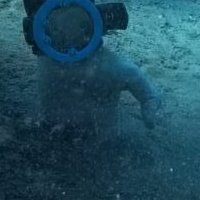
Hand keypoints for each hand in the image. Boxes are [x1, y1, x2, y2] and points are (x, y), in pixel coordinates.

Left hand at [35, 46, 161, 134]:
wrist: (71, 49)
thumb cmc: (101, 62)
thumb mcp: (131, 75)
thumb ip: (148, 96)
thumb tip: (152, 125)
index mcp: (105, 113)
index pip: (106, 138)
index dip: (104, 143)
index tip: (102, 140)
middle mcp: (87, 118)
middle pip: (85, 145)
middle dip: (83, 150)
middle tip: (82, 141)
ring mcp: (67, 117)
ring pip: (67, 143)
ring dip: (66, 146)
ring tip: (68, 135)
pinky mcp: (49, 113)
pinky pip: (47, 133)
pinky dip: (50, 138)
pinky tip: (55, 129)